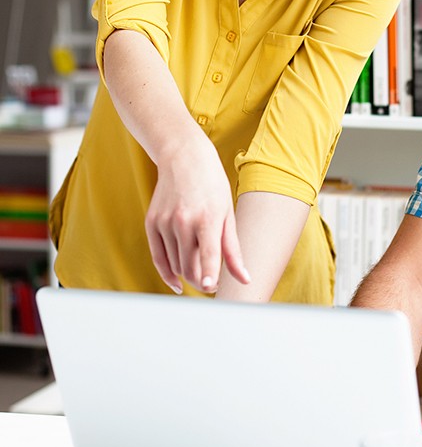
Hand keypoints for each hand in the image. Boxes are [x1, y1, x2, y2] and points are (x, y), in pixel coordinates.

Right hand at [145, 134, 249, 293]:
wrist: (184, 158)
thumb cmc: (212, 186)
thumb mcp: (228, 214)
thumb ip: (233, 250)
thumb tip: (244, 279)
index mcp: (207, 218)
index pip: (207, 253)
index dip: (208, 274)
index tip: (209, 288)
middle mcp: (183, 221)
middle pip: (190, 267)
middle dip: (202, 280)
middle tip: (212, 282)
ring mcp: (164, 223)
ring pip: (175, 266)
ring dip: (187, 274)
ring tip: (200, 268)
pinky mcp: (150, 223)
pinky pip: (158, 258)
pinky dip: (167, 273)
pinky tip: (177, 283)